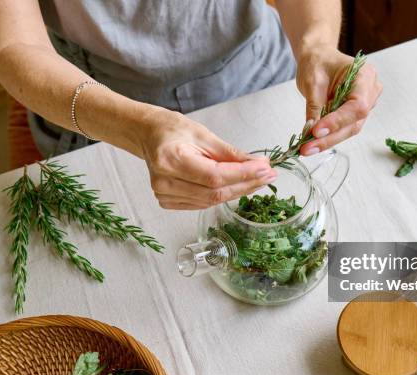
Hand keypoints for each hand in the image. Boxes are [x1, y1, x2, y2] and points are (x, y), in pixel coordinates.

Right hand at [141, 111, 275, 209]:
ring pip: (211, 201)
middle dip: (246, 184)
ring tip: (258, 180)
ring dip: (238, 191)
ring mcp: (164, 195)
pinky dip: (222, 196)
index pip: (215, 176)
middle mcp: (164, 182)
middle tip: (268, 175)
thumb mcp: (203, 134)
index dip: (243, 175)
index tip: (266, 168)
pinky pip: (202, 204)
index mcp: (170, 160)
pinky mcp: (167, 202)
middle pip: (214, 193)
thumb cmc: (173, 130)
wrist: (148, 135)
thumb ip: (230, 153)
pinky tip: (238, 186)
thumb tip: (259, 164)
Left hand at [295, 47, 382, 154]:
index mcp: (365, 75)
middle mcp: (370, 91)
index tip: (316, 131)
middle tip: (306, 148)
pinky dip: (327, 137)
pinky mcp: (354, 114)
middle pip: (354, 122)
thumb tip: (311, 132)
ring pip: (349, 129)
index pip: (357, 105)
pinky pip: (343, 129)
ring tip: (306, 148)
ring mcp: (365, 104)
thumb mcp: (312, 81)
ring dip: (327, 141)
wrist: (319, 58)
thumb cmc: (318, 62)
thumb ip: (315, 106)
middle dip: (329, 137)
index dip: (338, 121)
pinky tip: (311, 144)